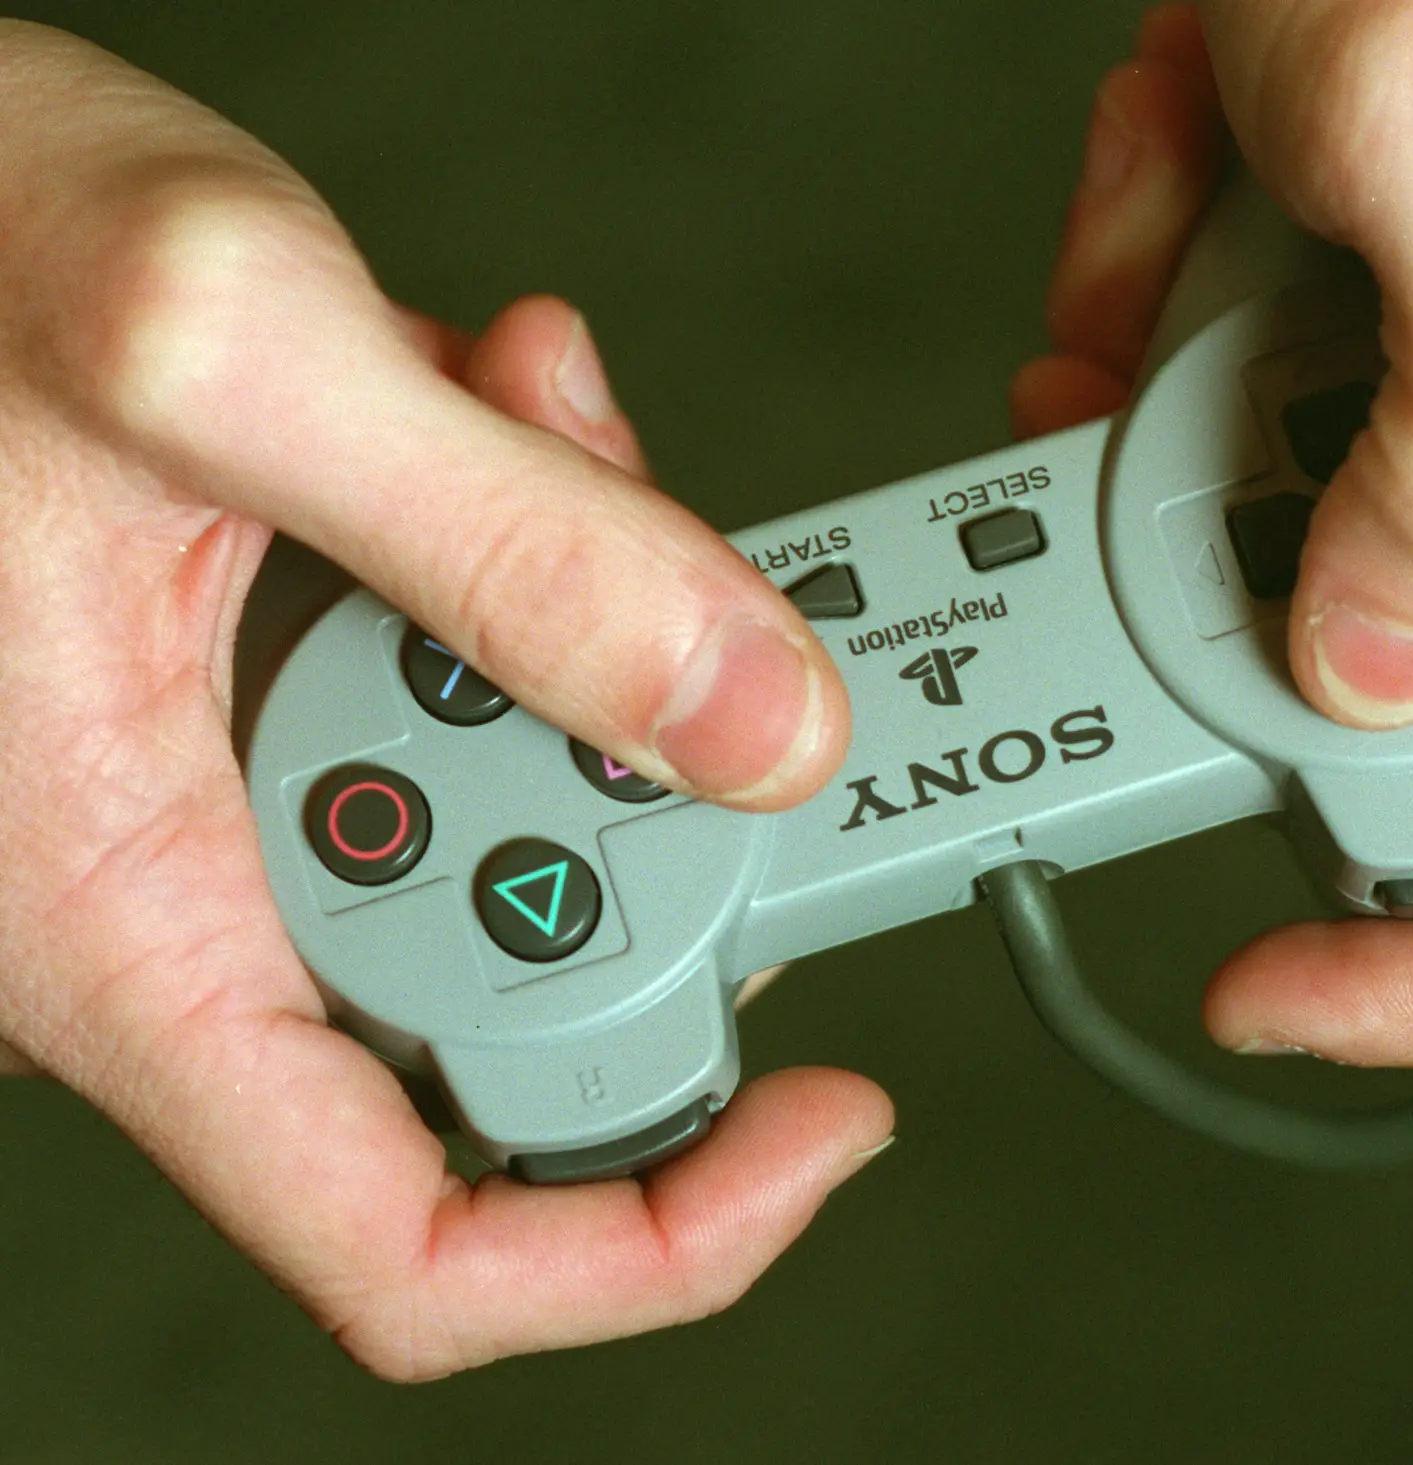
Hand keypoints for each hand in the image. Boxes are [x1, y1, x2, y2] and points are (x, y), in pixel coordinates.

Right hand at [0, 22, 890, 1377]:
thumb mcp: (232, 356)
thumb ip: (516, 546)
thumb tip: (755, 729)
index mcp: (128, 922)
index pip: (407, 1247)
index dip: (653, 1239)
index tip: (821, 1114)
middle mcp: (181, 898)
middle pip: (524, 1008)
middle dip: (652, 808)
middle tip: (676, 604)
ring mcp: (228, 801)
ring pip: (521, 818)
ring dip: (592, 632)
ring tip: (531, 425)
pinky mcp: (268, 696)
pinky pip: (469, 693)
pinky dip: (531, 564)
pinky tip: (493, 415)